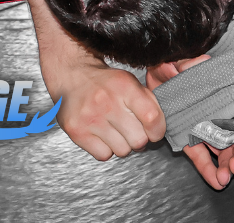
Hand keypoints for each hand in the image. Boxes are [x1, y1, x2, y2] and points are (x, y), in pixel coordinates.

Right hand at [29, 0, 165, 159]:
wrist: (72, 76)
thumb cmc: (104, 82)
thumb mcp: (129, 82)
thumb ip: (147, 101)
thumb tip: (161, 126)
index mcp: (124, 87)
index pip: (152, 117)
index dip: (158, 130)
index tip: (155, 132)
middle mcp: (107, 102)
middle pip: (138, 140)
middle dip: (139, 138)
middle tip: (132, 130)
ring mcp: (91, 118)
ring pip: (122, 151)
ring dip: (122, 145)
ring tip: (115, 130)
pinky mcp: (77, 132)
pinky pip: (104, 155)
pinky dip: (106, 149)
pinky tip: (102, 135)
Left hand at [146, 56, 233, 188]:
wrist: (154, 73)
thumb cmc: (171, 65)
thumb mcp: (180, 62)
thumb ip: (190, 63)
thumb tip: (203, 62)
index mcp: (219, 100)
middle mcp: (214, 116)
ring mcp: (202, 129)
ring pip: (221, 152)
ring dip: (227, 166)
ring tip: (226, 177)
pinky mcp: (188, 138)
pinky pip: (201, 157)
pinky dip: (209, 170)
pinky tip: (218, 183)